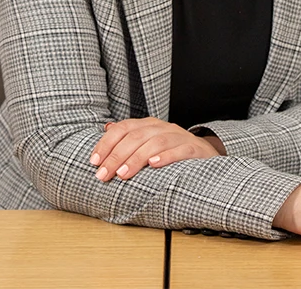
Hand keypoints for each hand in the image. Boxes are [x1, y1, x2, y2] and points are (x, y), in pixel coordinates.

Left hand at [89, 117, 222, 180]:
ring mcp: (179, 136)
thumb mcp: (148, 143)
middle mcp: (162, 127)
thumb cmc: (171, 151)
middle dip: (117, 155)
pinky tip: (154, 165)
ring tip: (123, 174)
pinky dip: (166, 156)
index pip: (123, 128)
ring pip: (155, 142)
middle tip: (103, 175)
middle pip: (136, 136)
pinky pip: (180, 150)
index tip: (93, 161)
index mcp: (148, 125)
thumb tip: (106, 129)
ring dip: (137, 158)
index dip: (106, 143)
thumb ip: (129, 138)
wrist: (206, 154)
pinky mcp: (194, 149)